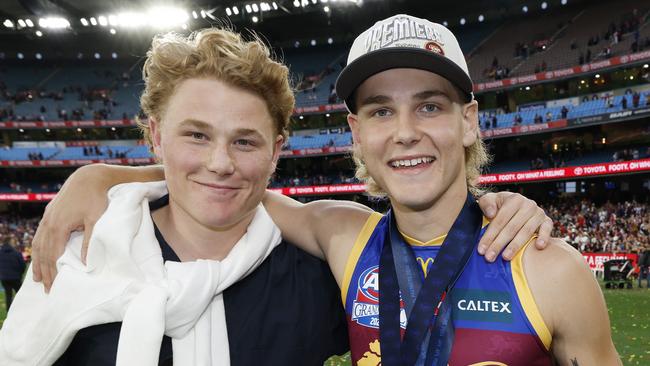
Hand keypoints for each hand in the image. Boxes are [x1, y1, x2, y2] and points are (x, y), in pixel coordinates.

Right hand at [31, 164, 110, 290]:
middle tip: (48, 290)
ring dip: (38, 263)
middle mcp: (48, 223)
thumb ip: (89, 242)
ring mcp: (47, 218)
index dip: (54, 274)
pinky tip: (39, 256)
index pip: (53, 257)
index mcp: (59, 226)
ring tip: (39, 279)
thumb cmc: (96, 198)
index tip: (56, 288)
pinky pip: (40, 236)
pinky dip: (38, 249)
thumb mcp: (96, 220)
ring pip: (39, 245)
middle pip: (44, 254)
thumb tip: (86, 264)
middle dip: (45, 273)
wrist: (89, 177)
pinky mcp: (49, 214)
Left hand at [477, 191, 551, 261]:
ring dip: (515, 246)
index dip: (489, 235)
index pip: (500, 220)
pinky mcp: (547, 221)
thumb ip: (486, 203)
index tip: (481, 250)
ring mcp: (539, 213)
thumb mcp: (488, 200)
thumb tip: (491, 213)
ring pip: (526, 232)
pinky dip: (544, 237)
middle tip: (489, 257)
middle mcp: (528, 205)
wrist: (515, 205)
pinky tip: (538, 247)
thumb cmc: (498, 205)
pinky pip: (547, 229)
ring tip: (505, 257)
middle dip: (499, 244)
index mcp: (514, 199)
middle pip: (511, 228)